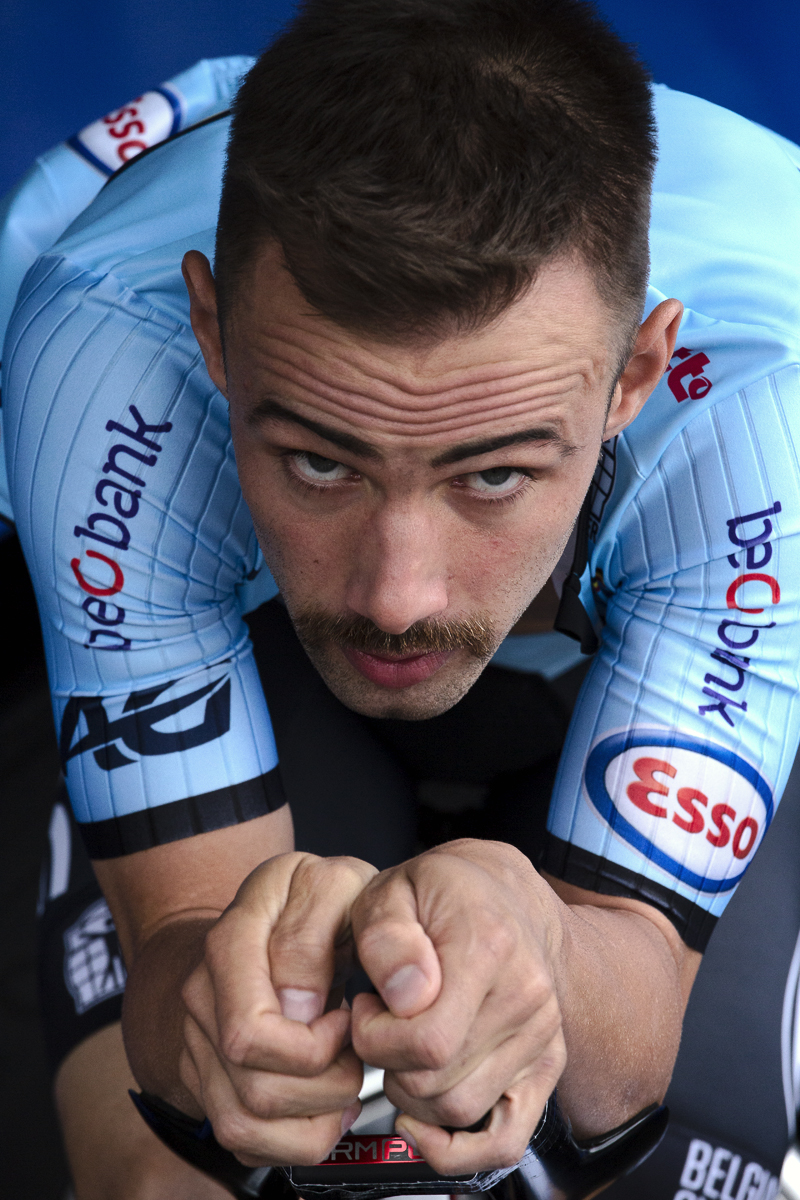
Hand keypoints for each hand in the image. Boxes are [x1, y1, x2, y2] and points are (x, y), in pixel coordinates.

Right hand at [180, 852, 376, 1165]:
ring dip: (313, 1121)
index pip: (250, 1034)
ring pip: (244, 1126)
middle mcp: (203, 998)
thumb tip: (300, 1006)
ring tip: (345, 1083)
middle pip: (255, 1089)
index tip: (347, 1020)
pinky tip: (325, 1104)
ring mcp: (200, 1042)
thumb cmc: (314, 898)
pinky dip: (294, 1138)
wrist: (270, 912)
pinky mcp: (210, 1077)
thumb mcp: (333, 884)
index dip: (314, 1046)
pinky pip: (242, 1140)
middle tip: (356, 1055)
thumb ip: (313, 932)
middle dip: (327, 1087)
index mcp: (229, 943)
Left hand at [350, 840, 565, 1174]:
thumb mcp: (392, 889)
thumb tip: (404, 993)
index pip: (426, 1040)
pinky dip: (459, 1151)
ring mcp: (541, 1034)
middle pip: (438, 1082)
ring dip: (412, 1094)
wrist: (500, 893)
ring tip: (403, 1046)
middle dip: (386, 1064)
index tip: (365, 1008)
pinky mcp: (545, 1064)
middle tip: (380, 1024)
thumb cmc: (441, 892)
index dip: (375, 1037)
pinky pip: (507, 1139)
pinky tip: (423, 1125)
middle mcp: (525, 995)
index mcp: (489, 946)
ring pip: (461, 1110)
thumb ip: (386, 936)